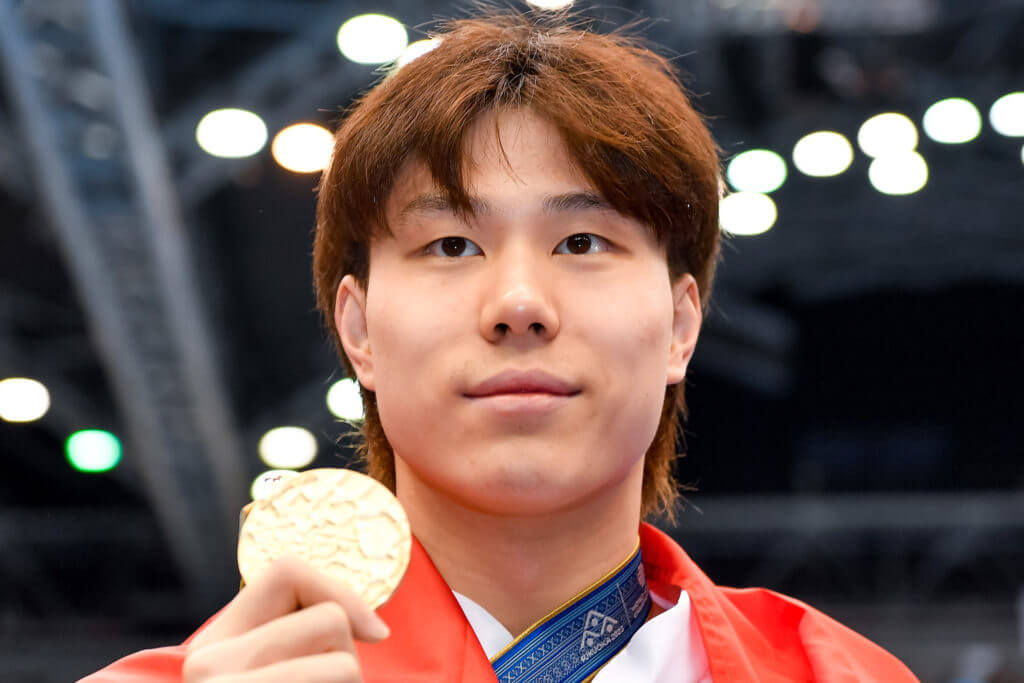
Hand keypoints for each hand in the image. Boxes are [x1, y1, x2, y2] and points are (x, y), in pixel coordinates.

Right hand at [182, 557, 389, 681]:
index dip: (340, 591)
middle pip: (330, 620)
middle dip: (346, 658)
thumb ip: (301, 631)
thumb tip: (377, 630)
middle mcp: (207, 667)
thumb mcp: (282, 667)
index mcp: (210, 646)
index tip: (375, 632)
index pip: (288, 571)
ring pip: (346, 664)